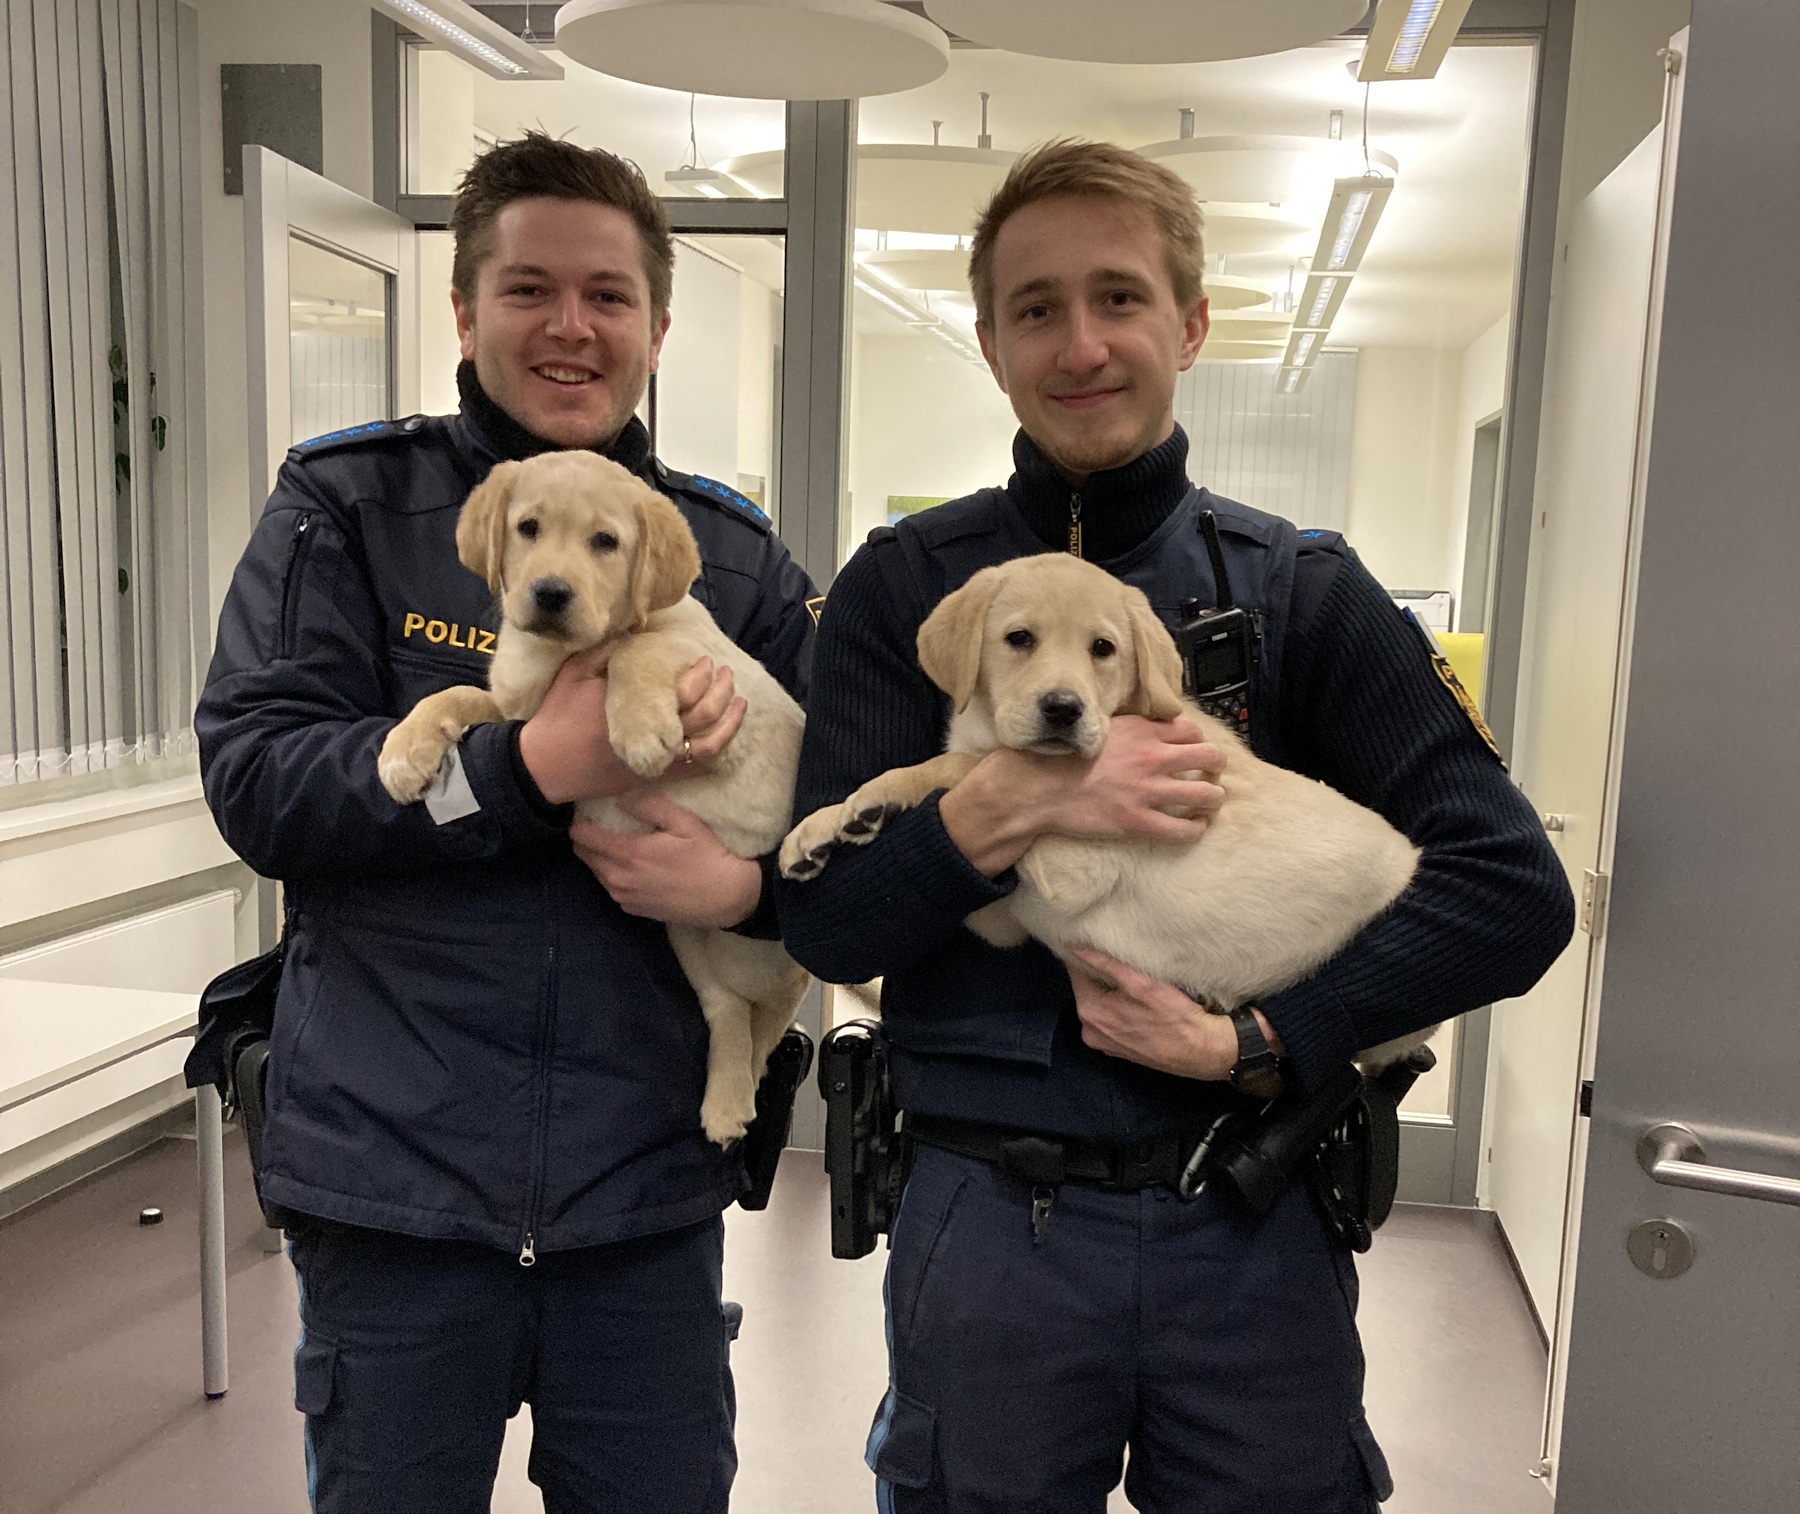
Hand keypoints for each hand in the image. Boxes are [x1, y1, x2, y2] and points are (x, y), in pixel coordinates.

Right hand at [519, 649, 744, 805]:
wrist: (543, 767)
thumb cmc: (556, 717)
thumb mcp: (573, 674)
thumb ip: (603, 651)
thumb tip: (632, 629)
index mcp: (631, 707)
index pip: (680, 692)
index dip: (699, 676)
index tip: (705, 661)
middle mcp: (648, 736)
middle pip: (701, 717)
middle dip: (721, 694)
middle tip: (727, 677)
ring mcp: (652, 760)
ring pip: (706, 746)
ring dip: (728, 725)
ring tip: (739, 705)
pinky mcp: (651, 777)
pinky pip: (693, 770)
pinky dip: (714, 755)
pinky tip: (726, 739)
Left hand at [572, 792, 761, 925]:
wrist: (726, 897)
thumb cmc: (707, 856)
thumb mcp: (684, 822)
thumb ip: (650, 806)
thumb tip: (621, 797)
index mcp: (628, 853)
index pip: (582, 837)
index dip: (580, 822)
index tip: (588, 812)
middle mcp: (619, 878)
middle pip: (583, 855)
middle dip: (586, 839)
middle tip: (601, 825)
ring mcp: (624, 897)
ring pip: (596, 872)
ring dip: (600, 858)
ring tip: (617, 844)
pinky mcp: (633, 909)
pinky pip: (612, 888)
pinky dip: (614, 875)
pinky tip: (634, 868)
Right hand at [940, 716, 1226, 876]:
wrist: (1039, 788)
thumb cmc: (1062, 758)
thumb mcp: (1097, 728)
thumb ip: (1128, 728)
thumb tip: (1145, 728)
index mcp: (1140, 732)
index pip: (1191, 730)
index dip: (1197, 741)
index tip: (1192, 750)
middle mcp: (1151, 758)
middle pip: (1209, 757)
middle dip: (1214, 766)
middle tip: (1209, 775)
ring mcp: (1148, 791)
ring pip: (1207, 795)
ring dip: (1213, 798)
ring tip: (1208, 802)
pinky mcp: (1139, 821)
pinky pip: (1186, 830)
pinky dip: (1197, 829)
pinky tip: (1195, 827)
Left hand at [1065, 945, 1283, 1081]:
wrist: (1204, 1052)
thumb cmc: (1175, 1016)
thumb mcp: (1140, 982)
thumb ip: (1105, 962)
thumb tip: (1074, 945)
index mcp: (1089, 1011)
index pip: (1076, 971)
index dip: (1086, 954)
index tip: (1099, 941)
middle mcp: (1089, 1030)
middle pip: (1087, 988)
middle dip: (1101, 974)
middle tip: (1123, 958)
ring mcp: (1104, 1042)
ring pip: (1101, 1003)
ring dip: (1112, 991)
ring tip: (1134, 979)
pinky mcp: (1119, 1048)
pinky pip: (1112, 1020)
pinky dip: (1120, 1008)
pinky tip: (1139, 1003)